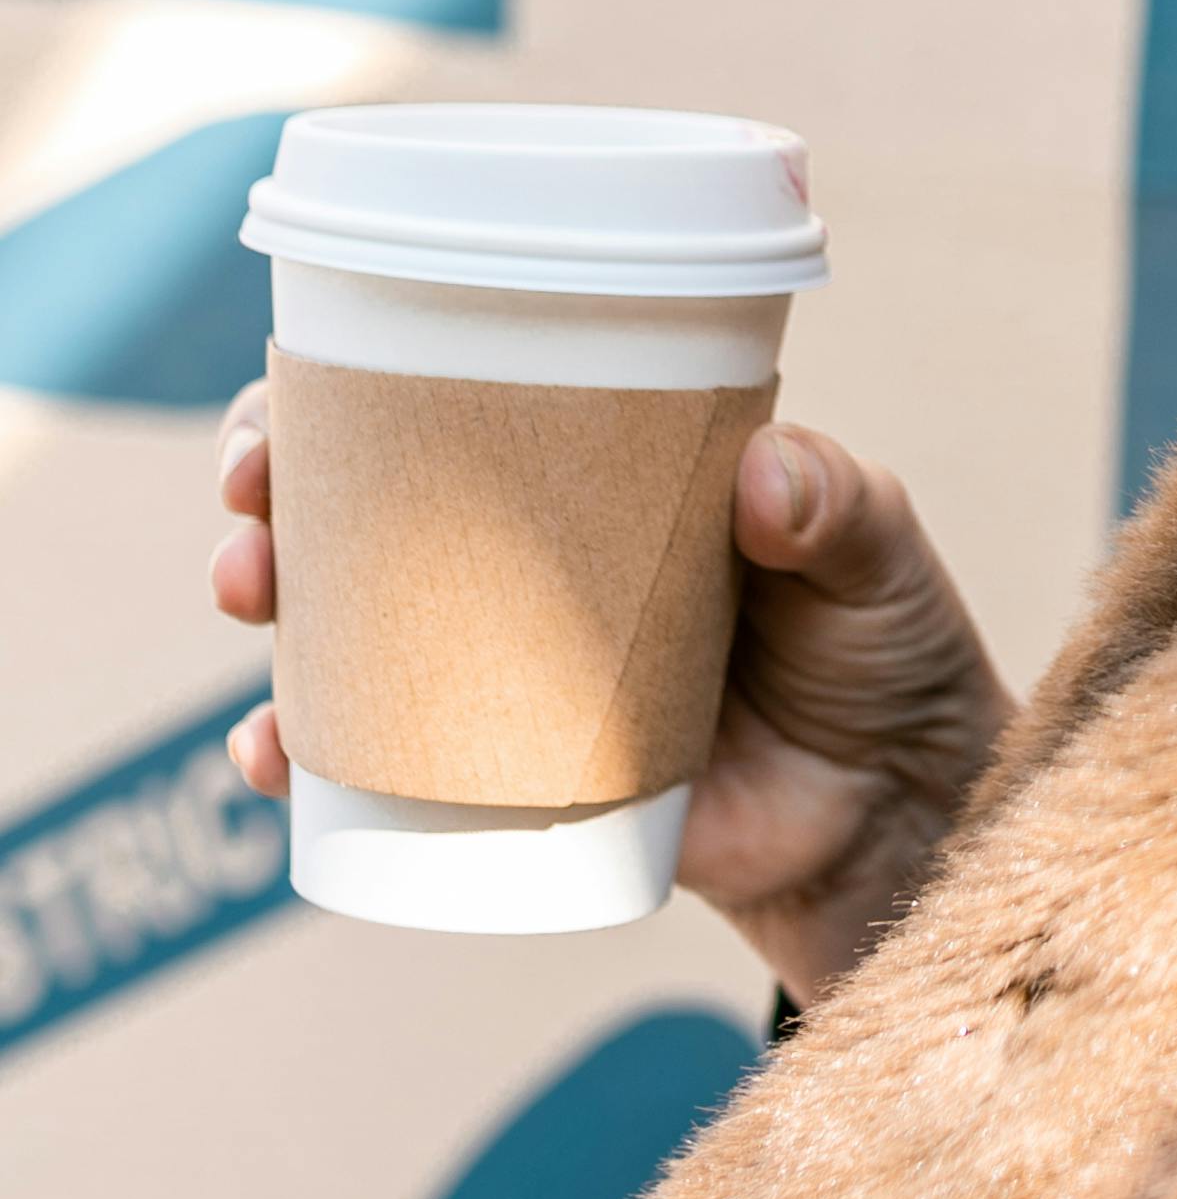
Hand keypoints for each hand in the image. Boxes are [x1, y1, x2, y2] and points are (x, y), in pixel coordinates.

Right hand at [212, 392, 1008, 1010]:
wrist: (899, 812)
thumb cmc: (888, 650)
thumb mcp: (877, 553)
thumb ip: (836, 508)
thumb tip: (766, 483)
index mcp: (599, 473)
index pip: (452, 400)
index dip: (351, 386)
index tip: (296, 392)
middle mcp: (528, 562)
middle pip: (360, 504)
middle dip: (274, 491)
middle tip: (255, 506)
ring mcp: (506, 671)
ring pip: (343, 626)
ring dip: (270, 609)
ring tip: (255, 600)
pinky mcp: (507, 777)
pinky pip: (375, 767)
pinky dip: (306, 757)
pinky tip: (273, 752)